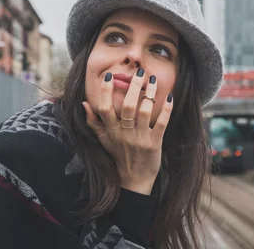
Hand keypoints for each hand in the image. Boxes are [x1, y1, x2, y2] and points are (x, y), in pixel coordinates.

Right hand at [82, 69, 172, 194]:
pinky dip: (166, 110)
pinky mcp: (155, 143)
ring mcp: (140, 138)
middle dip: (134, 86)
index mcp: (111, 131)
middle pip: (128, 106)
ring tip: (152, 79)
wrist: (133, 181)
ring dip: (150, 93)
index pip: (105, 108)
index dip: (105, 91)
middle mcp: (124, 133)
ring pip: (145, 111)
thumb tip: (84, 103)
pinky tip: (169, 97)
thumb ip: (93, 122)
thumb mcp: (103, 140)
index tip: (109, 75)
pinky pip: (161, 124)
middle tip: (139, 71)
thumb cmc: (118, 156)